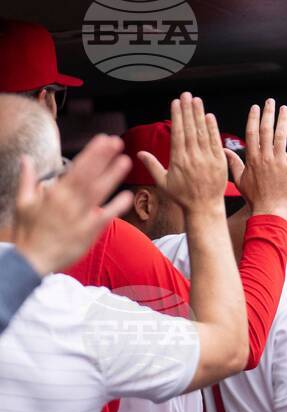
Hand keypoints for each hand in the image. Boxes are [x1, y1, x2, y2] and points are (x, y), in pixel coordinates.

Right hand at [12, 136, 132, 275]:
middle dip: (103, 157)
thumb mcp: (23, 203)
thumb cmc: (28, 231)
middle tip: (117, 141)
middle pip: (89, 175)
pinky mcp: (88, 233)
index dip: (92, 153)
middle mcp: (68, 202)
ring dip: (112, 176)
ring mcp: (79, 217)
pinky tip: (128, 196)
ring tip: (126, 161)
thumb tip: (26, 159)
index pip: (77, 167)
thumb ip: (27, 179)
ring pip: (98, 192)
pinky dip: (116, 207)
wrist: (32, 260)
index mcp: (55, 193)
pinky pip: (104, 217)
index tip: (103, 139)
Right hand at [138, 93, 227, 214]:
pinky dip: (213, 129)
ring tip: (197, 100)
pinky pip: (215, 142)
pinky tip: (210, 116)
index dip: (177, 116)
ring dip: (200, 115)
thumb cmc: (182, 197)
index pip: (178, 133)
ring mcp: (207, 159)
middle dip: (188, 110)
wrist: (204, 208)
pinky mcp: (219, 162)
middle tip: (186, 94)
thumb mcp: (163, 182)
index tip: (176, 103)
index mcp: (178, 160)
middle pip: (190, 129)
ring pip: (203, 132)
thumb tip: (138, 153)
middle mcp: (193, 157)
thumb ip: (152, 165)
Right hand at [224, 99, 286, 218]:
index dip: (253, 118)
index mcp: (252, 158)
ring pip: (280, 136)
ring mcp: (279, 162)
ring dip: (283, 120)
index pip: (252, 133)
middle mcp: (265, 157)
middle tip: (271, 101)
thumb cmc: (255, 198)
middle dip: (268, 113)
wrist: (270, 211)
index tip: (255, 107)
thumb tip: (223, 150)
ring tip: (285, 108)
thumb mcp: (240, 180)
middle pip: (266, 130)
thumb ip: (233, 163)